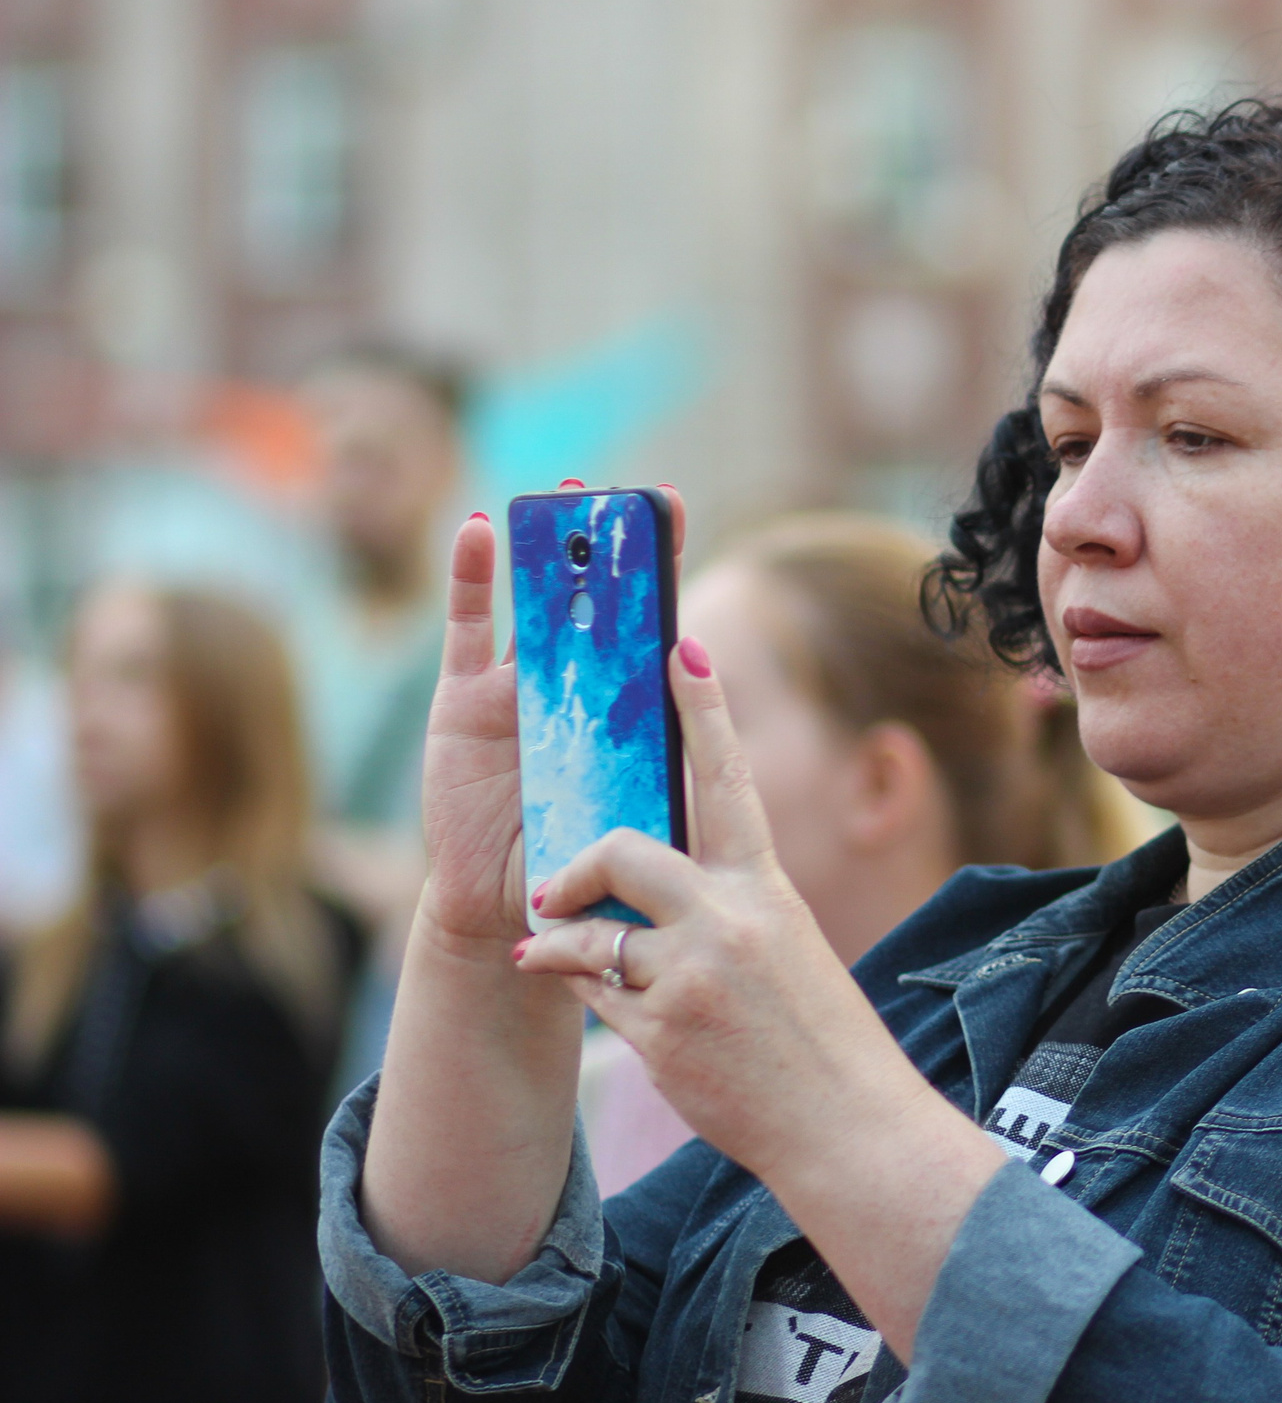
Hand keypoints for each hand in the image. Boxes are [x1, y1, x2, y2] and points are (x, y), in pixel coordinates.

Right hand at [411, 484, 684, 954]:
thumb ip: (659, 751)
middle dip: (601, 545)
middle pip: (588, 600)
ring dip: (544, 548)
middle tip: (616, 491)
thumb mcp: (636, 802)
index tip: (670, 507)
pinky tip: (481, 529)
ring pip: (531, 604)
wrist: (512, 911)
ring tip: (561, 494)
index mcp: (621, 707)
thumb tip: (697, 675)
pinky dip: (471, 579)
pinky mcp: (461, 704)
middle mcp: (569, 687)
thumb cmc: (586, 862)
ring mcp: (512, 690)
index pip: (643, 621)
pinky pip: (466, 632)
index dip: (654, 566)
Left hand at [514, 631, 880, 1172]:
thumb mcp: (790, 951)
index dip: (703, 713)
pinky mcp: (658, 1035)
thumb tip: (657, 897)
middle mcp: (729, 923)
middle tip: (559, 888)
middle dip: (580, 867)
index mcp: (768, 891)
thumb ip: (727, 913)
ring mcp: (690, 979)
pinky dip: (586, 1000)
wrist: (849, 1126)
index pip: (729, 784)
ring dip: (569, 948)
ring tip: (558, 956)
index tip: (680, 648)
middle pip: (623, 852)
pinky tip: (614, 1017)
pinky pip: (591, 998)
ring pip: (591, 936)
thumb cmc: (823, 1039)